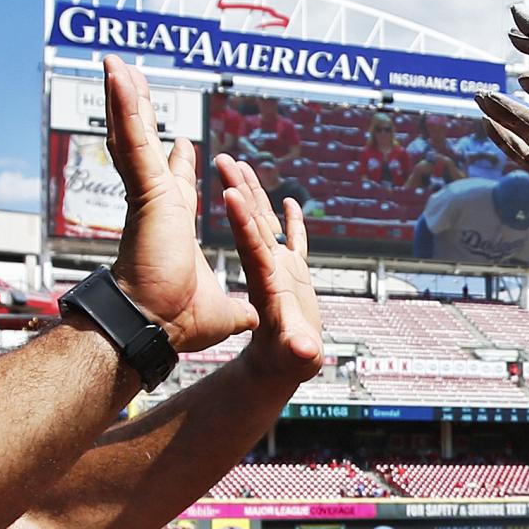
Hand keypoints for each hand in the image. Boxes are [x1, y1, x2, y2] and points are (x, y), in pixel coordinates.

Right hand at [100, 57, 255, 353]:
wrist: (158, 326)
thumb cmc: (179, 323)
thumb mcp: (223, 312)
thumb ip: (238, 311)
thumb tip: (254, 319)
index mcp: (172, 223)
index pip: (173, 183)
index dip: (176, 164)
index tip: (180, 143)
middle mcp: (156, 202)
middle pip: (146, 147)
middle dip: (141, 115)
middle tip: (134, 83)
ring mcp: (148, 193)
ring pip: (133, 134)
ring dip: (125, 97)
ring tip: (115, 63)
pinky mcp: (146, 190)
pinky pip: (132, 137)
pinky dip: (124, 105)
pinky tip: (116, 73)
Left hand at [217, 155, 323, 388]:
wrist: (280, 367)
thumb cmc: (288, 362)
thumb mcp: (296, 355)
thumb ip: (299, 349)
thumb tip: (304, 349)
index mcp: (265, 281)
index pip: (251, 244)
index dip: (241, 219)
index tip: (226, 191)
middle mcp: (269, 268)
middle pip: (251, 223)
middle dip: (238, 191)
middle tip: (223, 160)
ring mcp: (280, 269)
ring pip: (265, 224)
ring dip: (254, 196)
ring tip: (242, 166)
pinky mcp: (294, 274)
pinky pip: (293, 241)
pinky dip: (291, 223)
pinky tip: (289, 203)